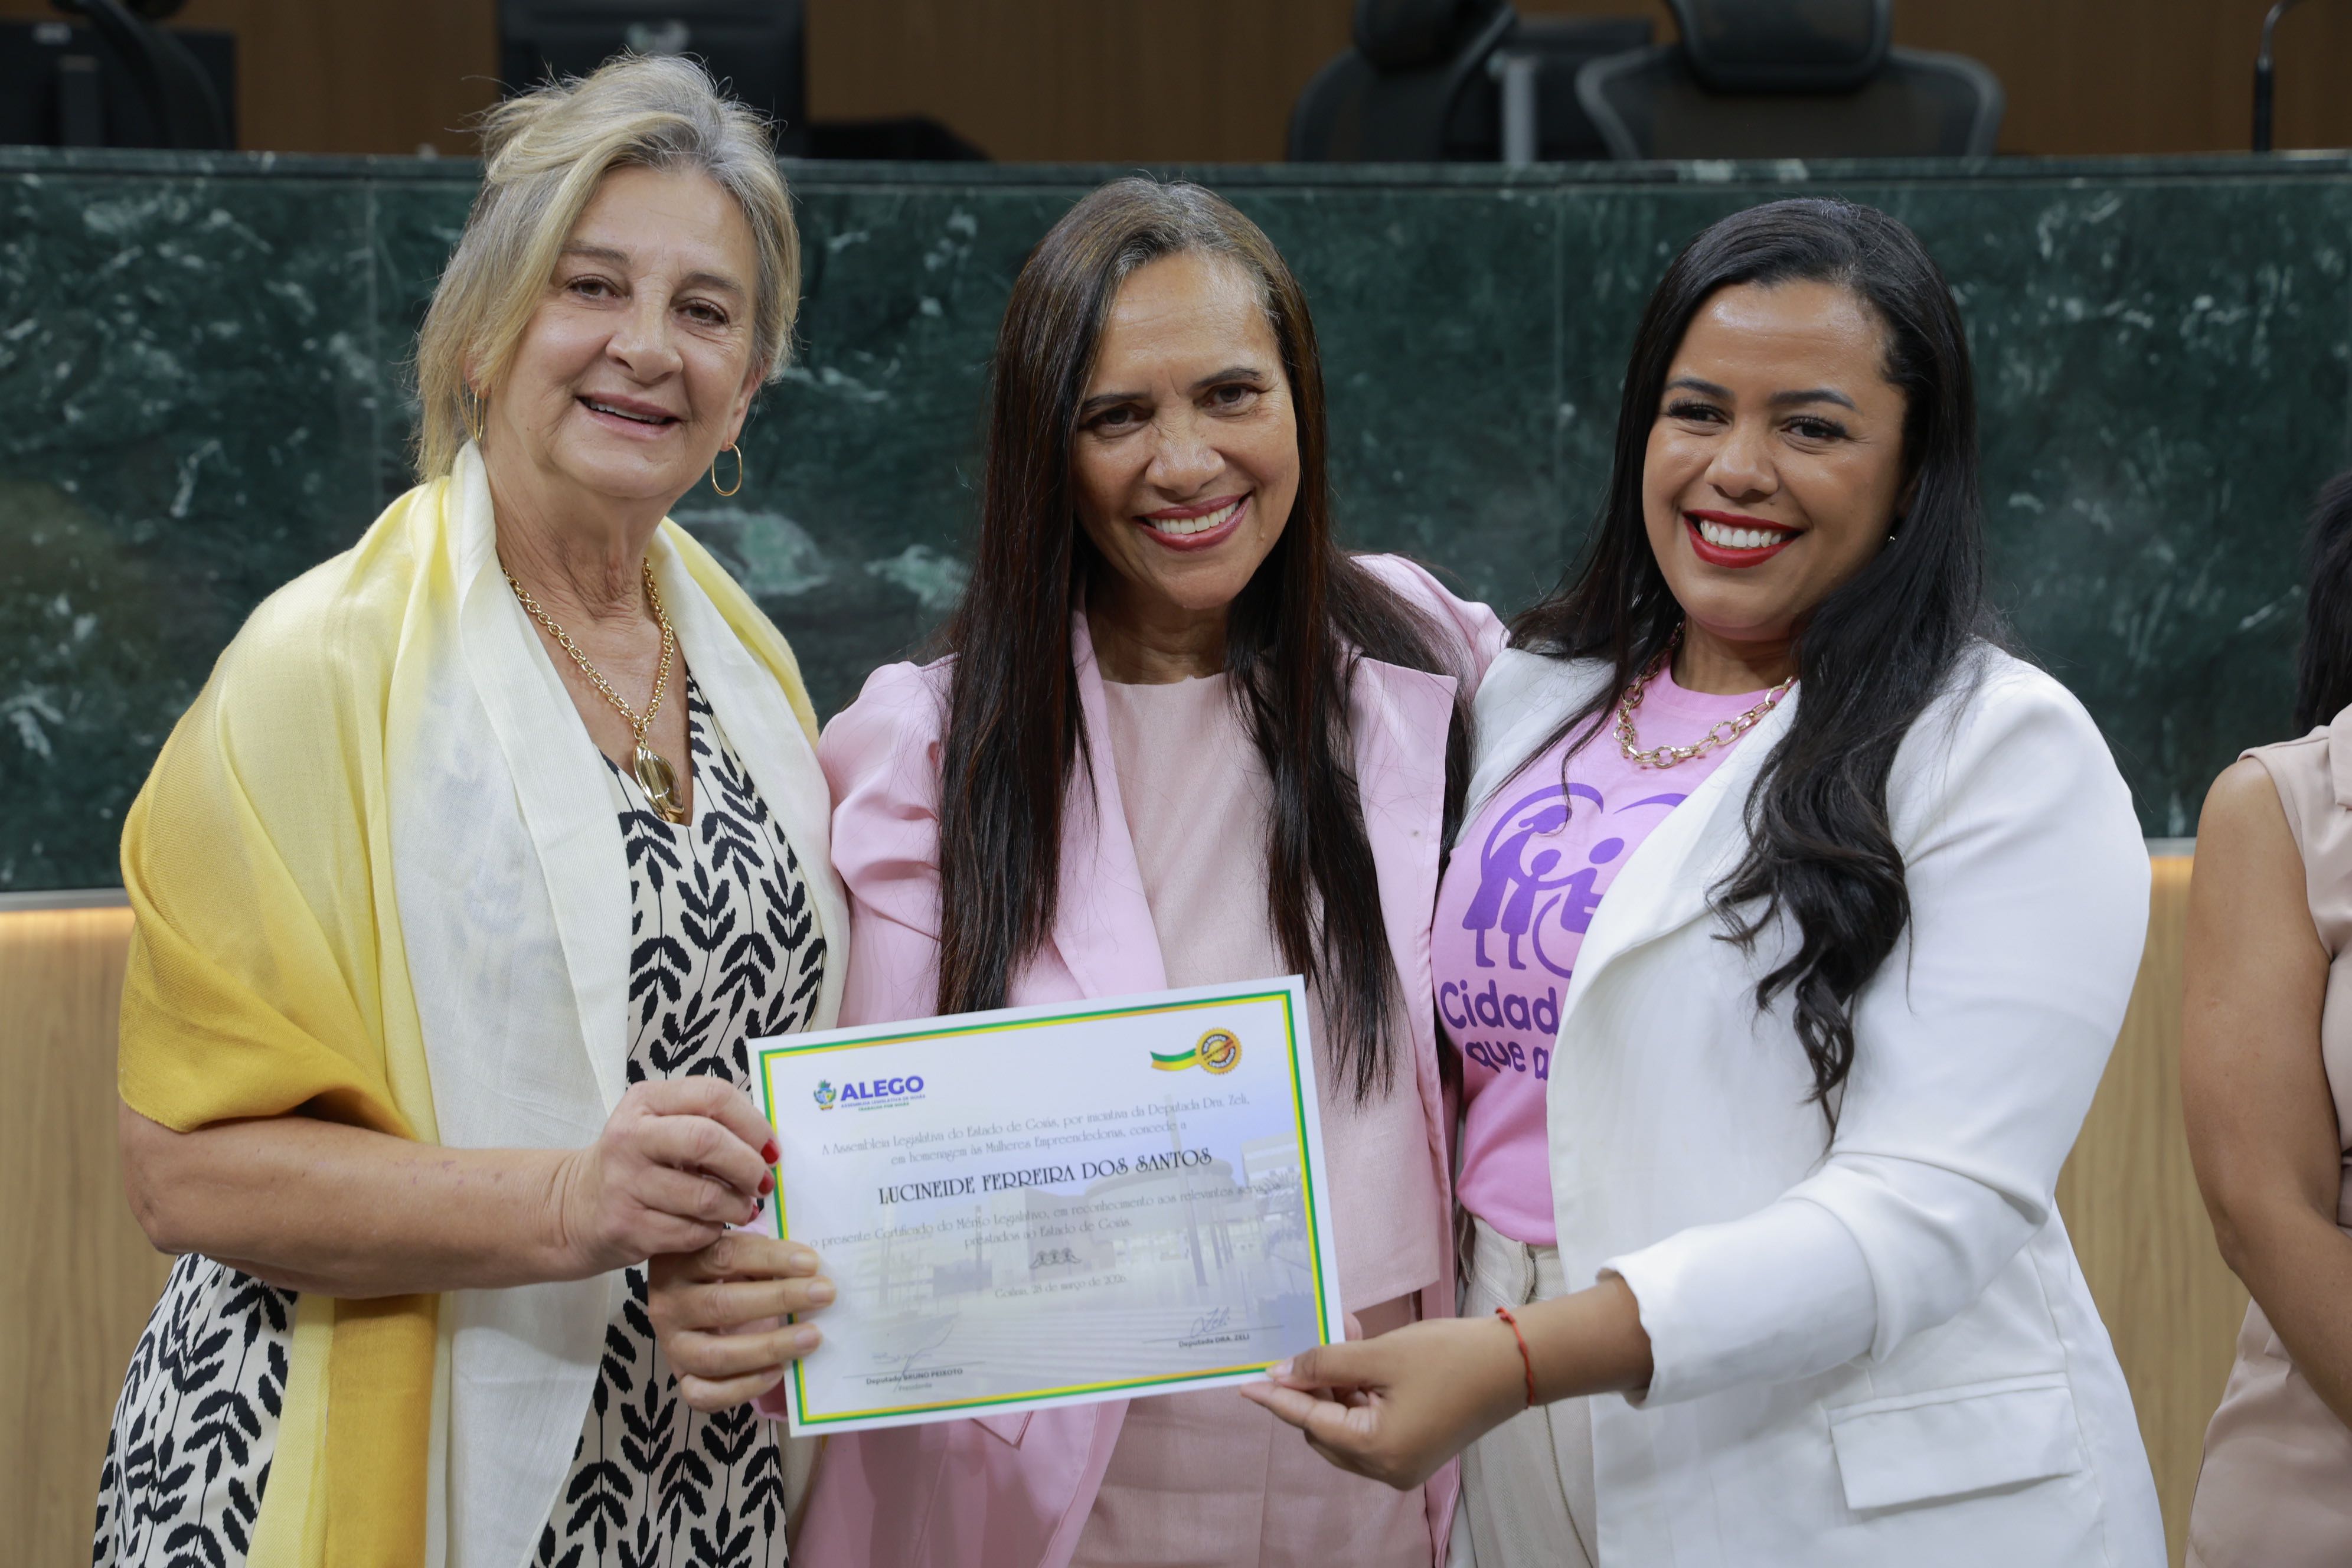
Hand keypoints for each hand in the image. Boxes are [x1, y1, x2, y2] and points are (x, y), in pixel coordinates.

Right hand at [547, 1079, 778, 1274]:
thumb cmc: (637, 1163)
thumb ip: (708, 1122)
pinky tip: (711, 1227)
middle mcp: (630, 1137)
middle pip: (708, 1141)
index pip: (714, 1096)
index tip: (771, 1149)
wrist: (575, 1207)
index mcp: (645, 1101)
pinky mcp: (625, 1226)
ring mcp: (624, 1183)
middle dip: (748, 1166)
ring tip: (743, 1208)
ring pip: (705, 1195)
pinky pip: (690, 1232)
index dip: (754, 1124)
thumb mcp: (661, 1126)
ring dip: (737, 1206)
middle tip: (762, 1182)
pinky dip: (712, 1232)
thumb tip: (768, 1145)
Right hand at [651, 1231, 833, 1411]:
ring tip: (812, 1337)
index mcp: (679, 1262)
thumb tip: (813, 1264)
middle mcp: (668, 1304)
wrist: (691, 1304)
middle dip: (779, 1299)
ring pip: (716, 1355)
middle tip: (824, 1294)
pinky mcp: (681, 1380)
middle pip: (722, 1305)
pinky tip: (779, 1372)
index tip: (811, 1262)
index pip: (725, 1256)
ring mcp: (672, 1346)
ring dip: (769, 1348)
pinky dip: (744, 1387)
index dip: (770, 1259)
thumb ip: (764, 1254)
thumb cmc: (726, 1271)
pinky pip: (706, 1395)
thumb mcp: (736, 1251)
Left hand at [1239, 1316, 1526, 1489]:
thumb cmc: (1450, 1357)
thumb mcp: (1379, 1354)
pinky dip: (1359, 1394)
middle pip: (1325, 1430)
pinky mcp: (1416, 1450)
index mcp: (1377, 1451)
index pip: (1310, 1422)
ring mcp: (1403, 1464)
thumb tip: (1282, 1374)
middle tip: (1307, 1345)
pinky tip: (1357, 1354)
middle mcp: (1387, 1469)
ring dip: (1336, 1385)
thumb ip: (1325, 1364)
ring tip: (1339, 1337)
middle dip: (1311, 1388)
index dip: (1277, 1399)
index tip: (1245, 1384)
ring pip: (1346, 1426)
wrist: (1515, 1364)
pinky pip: (1371, 1425)